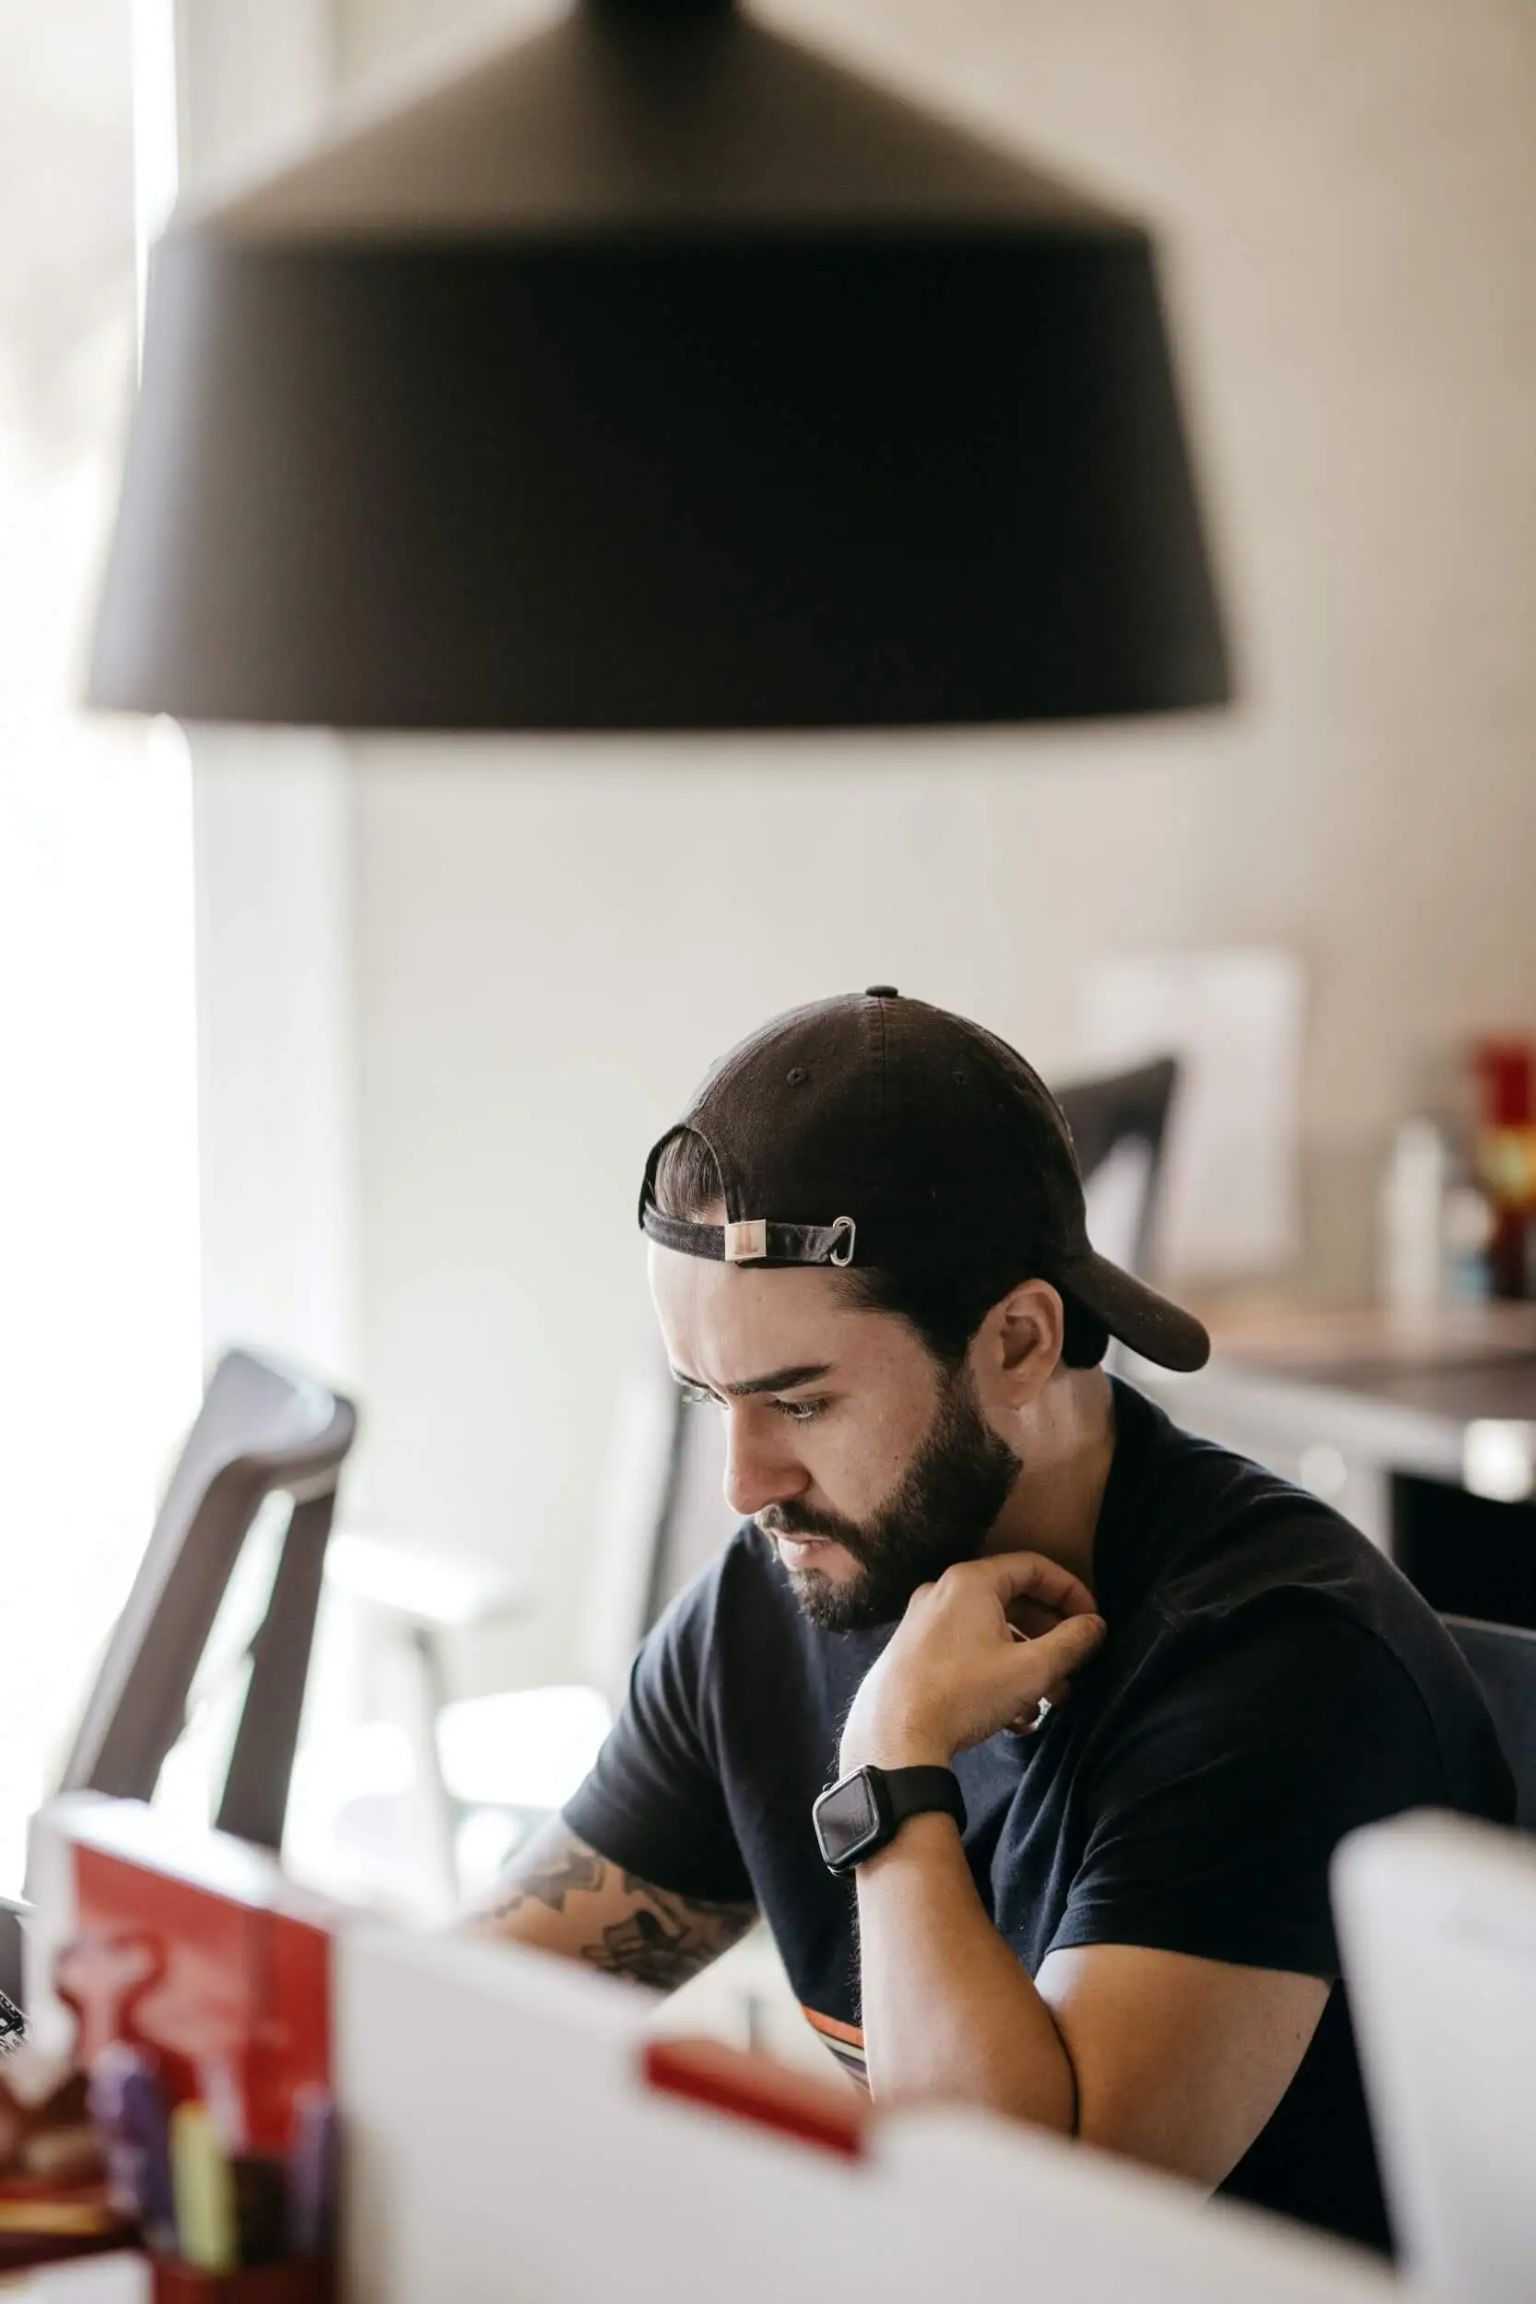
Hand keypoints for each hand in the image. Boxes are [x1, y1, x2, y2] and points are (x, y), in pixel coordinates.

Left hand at [840, 1554, 1106, 1772]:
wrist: (893, 1737)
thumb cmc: (966, 1693)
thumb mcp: (1031, 1670)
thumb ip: (1072, 1642)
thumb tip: (1096, 1626)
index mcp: (971, 1582)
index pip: (1034, 1567)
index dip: (1071, 1591)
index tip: (1093, 1623)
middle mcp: (943, 1592)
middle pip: (1013, 1601)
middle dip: (1051, 1636)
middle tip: (1075, 1667)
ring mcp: (925, 1622)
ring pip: (992, 1632)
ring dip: (1028, 1662)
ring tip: (1053, 1701)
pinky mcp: (915, 1653)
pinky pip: (968, 1651)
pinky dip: (998, 1672)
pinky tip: (1017, 1716)